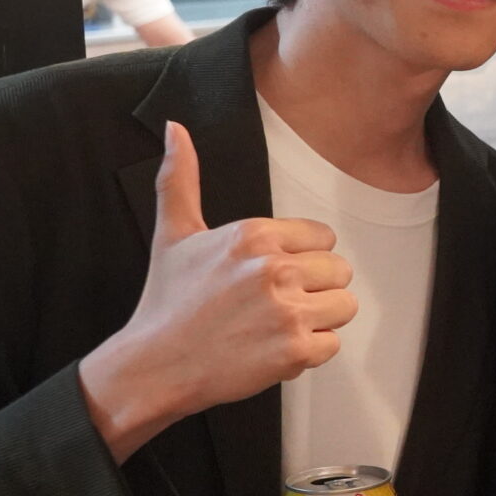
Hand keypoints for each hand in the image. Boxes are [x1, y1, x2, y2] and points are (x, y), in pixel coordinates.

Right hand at [79, 121, 357, 460]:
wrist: (152, 366)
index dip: (302, 260)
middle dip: (313, 290)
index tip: (268, 277)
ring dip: (317, 321)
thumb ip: (180, 178)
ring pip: (344, 306)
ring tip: (272, 327)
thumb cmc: (166, 303)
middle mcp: (273, 268)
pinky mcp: (294, 350)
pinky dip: (309, 353)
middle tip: (269, 306)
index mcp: (254, 235)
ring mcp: (286, 311)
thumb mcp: (174, 234)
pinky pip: (333, 344)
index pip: (324, 238)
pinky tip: (271, 350)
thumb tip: (175, 129)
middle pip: (339, 271)